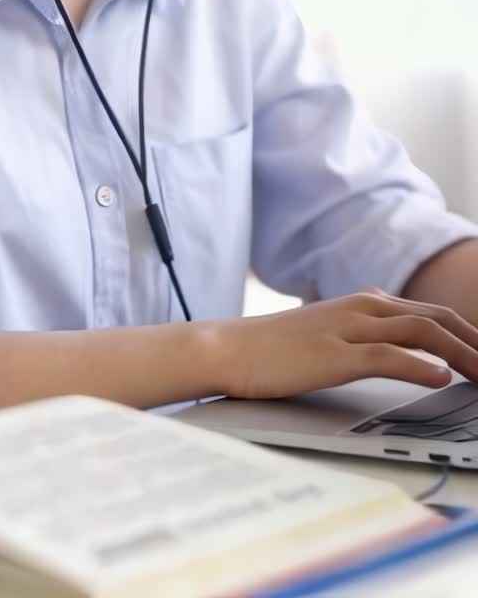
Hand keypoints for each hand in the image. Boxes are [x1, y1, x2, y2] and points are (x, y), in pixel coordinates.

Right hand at [214, 288, 477, 398]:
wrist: (228, 348)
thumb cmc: (273, 347)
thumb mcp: (325, 329)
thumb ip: (359, 324)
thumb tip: (390, 321)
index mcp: (363, 303)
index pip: (431, 314)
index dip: (467, 333)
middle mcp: (362, 308)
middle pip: (436, 318)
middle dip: (474, 340)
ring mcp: (349, 329)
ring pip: (421, 332)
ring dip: (462, 352)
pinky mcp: (334, 354)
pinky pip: (388, 356)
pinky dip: (421, 365)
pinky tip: (442, 378)